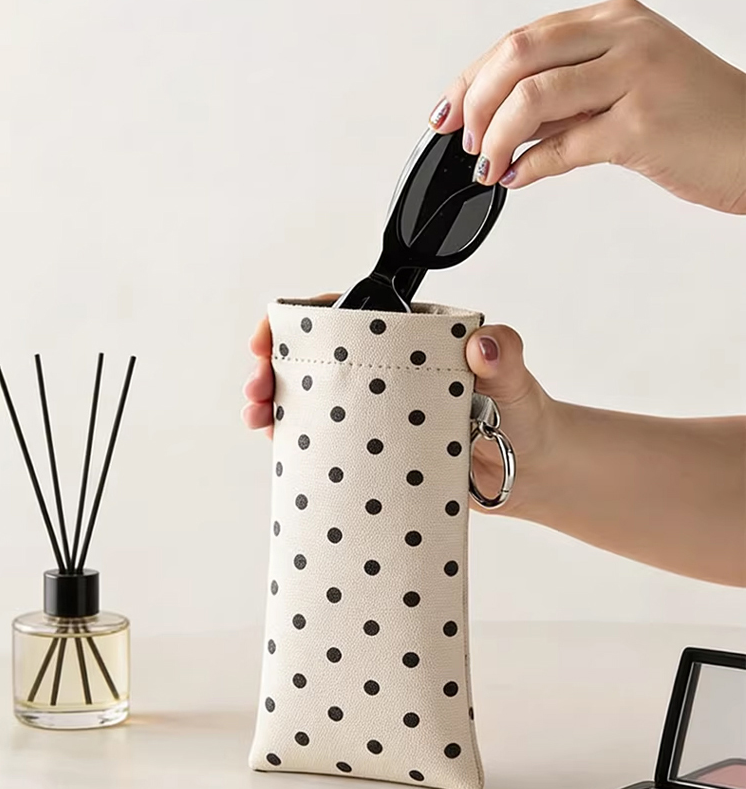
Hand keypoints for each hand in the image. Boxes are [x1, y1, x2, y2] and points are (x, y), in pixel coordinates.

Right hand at [242, 306, 555, 516]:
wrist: (532, 474)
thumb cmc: (524, 415)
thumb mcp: (516, 378)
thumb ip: (506, 354)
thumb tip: (481, 344)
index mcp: (408, 338)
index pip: (345, 315)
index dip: (299, 319)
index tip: (269, 336)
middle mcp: (385, 370)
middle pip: (315, 357)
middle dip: (272, 366)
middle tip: (256, 388)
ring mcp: (376, 410)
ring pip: (311, 398)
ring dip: (273, 404)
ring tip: (257, 419)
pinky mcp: (376, 449)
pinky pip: (327, 440)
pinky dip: (295, 441)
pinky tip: (276, 446)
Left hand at [429, 0, 745, 214]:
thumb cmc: (694, 118)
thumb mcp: (626, 86)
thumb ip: (567, 98)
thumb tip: (501, 124)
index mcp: (615, 20)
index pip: (522, 39)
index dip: (473, 77)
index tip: (447, 111)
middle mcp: (623, 37)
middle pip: (517, 56)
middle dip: (475, 103)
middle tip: (465, 142)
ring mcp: (634, 77)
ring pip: (532, 97)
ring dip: (495, 138)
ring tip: (489, 165)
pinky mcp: (642, 125)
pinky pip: (564, 145)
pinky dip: (530, 166)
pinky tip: (518, 178)